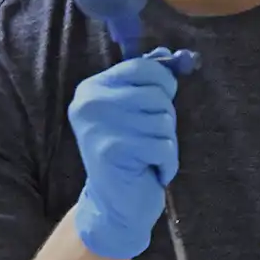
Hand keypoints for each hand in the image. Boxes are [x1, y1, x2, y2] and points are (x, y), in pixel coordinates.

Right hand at [69, 50, 181, 259]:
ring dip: (166, 144)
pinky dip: (167, 162)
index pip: (141, 67)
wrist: (114, 206)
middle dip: (165, 119)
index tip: (159, 103)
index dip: (163, 84)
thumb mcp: (135, 114)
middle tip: (149, 140)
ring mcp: (99, 126)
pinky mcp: (112, 150)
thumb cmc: (131, 155)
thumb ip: (147, 83)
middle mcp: (90, 104)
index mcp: (92, 89)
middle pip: (157, 94)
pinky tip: (150, 170)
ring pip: (163, 121)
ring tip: (148, 157)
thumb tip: (169, 54)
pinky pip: (164, 146)